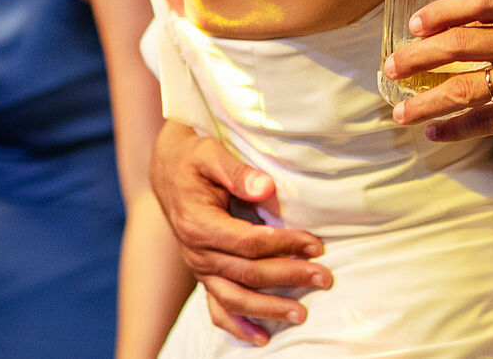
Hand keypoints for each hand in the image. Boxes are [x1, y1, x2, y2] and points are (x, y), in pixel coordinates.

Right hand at [149, 120, 330, 345]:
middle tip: (324, 277)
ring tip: (301, 314)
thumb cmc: (194, 159)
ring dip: (268, 310)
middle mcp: (197, 252)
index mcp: (200, 224)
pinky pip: (217, 308)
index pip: (248, 243)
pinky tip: (262, 338)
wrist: (168, 171)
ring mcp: (200, 267)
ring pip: (234, 299)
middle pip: (247, 274)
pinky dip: (238, 326)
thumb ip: (238, 172)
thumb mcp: (212, 154)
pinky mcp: (204, 274)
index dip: (284, 245)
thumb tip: (266, 188)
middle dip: (288, 277)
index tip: (315, 244)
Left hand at [383, 0, 492, 153]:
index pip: (479, 1)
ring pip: (463, 88)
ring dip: (424, 101)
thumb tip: (451, 37)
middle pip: (461, 44)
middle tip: (391, 68)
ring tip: (400, 111)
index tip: (414, 25)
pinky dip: (451, 128)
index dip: (440, 11)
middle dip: (417, 57)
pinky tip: (432, 132)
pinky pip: (481, 122)